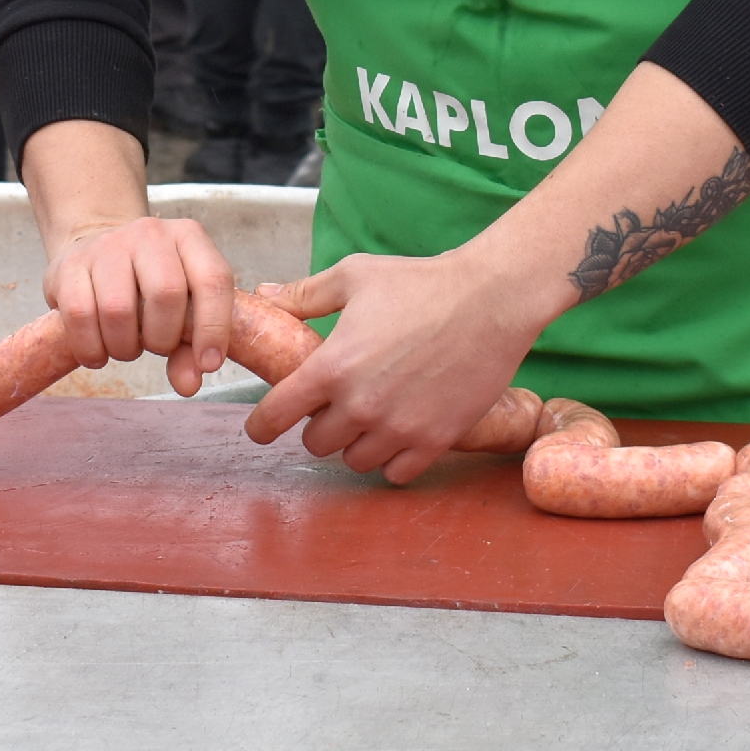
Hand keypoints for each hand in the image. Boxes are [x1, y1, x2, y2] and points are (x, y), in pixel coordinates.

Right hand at [42, 215, 237, 395]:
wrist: (94, 252)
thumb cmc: (145, 287)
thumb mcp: (179, 310)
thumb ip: (189, 350)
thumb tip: (188, 385)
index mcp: (188, 237)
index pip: (212, 280)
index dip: (214, 328)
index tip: (208, 364)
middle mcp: (149, 233)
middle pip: (166, 294)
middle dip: (162, 339)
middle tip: (153, 347)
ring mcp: (106, 245)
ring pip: (118, 309)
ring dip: (124, 347)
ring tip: (125, 347)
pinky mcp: (69, 264)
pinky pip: (79, 315)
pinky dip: (90, 347)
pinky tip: (97, 352)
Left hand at [244, 250, 547, 484]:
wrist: (490, 299)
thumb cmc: (420, 282)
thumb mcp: (353, 276)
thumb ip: (304, 294)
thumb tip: (266, 294)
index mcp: (332, 366)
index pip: (276, 414)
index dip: (262, 425)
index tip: (260, 428)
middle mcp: (361, 404)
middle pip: (316, 443)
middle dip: (318, 426)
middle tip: (335, 405)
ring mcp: (400, 427)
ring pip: (356, 461)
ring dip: (355, 444)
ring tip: (368, 417)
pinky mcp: (436, 440)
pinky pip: (397, 474)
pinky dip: (392, 460)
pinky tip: (396, 435)